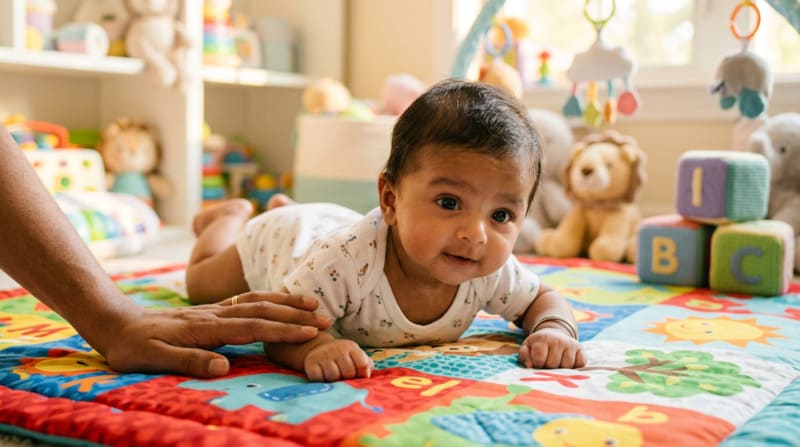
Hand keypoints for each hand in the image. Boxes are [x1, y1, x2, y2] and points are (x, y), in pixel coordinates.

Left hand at [100, 292, 330, 377]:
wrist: (116, 322)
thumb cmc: (134, 347)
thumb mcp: (153, 359)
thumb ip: (189, 360)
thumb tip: (223, 366)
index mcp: (205, 327)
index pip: (253, 326)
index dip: (283, 329)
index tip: (311, 332)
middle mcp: (214, 314)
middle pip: (262, 309)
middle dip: (295, 314)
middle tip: (326, 319)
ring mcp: (214, 309)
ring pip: (257, 300)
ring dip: (286, 301)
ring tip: (313, 304)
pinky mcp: (211, 309)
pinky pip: (246, 300)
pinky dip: (269, 298)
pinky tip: (281, 301)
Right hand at [304, 339, 372, 381]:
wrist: (318, 349)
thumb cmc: (341, 357)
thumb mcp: (355, 356)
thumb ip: (366, 364)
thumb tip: (367, 375)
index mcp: (351, 347)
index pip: (362, 364)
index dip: (362, 374)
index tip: (358, 376)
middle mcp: (337, 348)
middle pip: (349, 373)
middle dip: (347, 378)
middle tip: (343, 376)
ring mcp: (323, 355)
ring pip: (334, 377)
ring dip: (334, 381)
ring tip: (333, 376)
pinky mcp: (310, 363)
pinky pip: (319, 379)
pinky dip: (321, 381)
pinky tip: (322, 376)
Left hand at [518, 327, 585, 368]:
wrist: (553, 335)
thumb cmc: (538, 346)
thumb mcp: (527, 347)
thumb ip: (524, 356)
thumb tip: (529, 366)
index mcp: (543, 339)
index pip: (540, 358)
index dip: (537, 364)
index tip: (537, 362)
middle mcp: (558, 340)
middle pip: (553, 364)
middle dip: (549, 367)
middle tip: (547, 363)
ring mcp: (570, 344)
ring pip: (567, 366)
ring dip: (562, 369)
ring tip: (557, 364)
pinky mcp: (580, 348)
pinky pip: (581, 363)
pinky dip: (575, 367)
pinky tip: (568, 364)